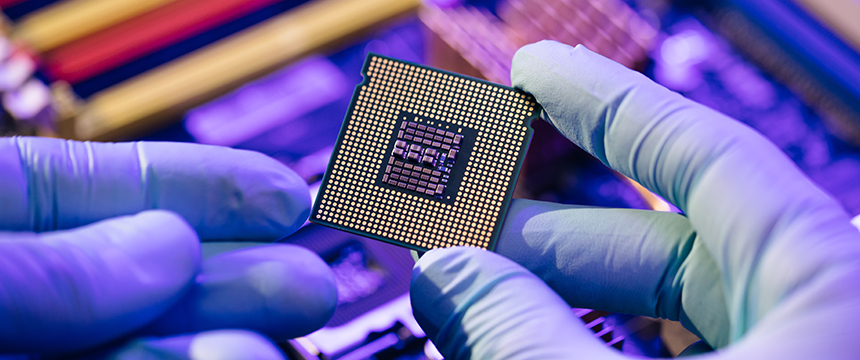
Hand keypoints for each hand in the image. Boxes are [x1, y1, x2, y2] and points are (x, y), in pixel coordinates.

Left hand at [0, 137, 336, 357]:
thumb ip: (42, 265)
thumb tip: (168, 245)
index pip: (96, 187)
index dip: (199, 185)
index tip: (279, 194)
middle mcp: (14, 299)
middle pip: (140, 279)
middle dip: (234, 275)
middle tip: (305, 284)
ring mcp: (30, 356)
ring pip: (141, 347)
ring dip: (221, 338)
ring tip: (278, 333)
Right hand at [409, 41, 859, 358]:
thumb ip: (527, 337)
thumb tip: (445, 275)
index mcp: (826, 280)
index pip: (700, 150)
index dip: (605, 101)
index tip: (535, 70)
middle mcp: (820, 311)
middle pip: (666, 238)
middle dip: (549, 231)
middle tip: (461, 230)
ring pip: (667, 309)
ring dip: (564, 299)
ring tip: (481, 300)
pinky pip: (679, 355)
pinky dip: (602, 347)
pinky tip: (544, 349)